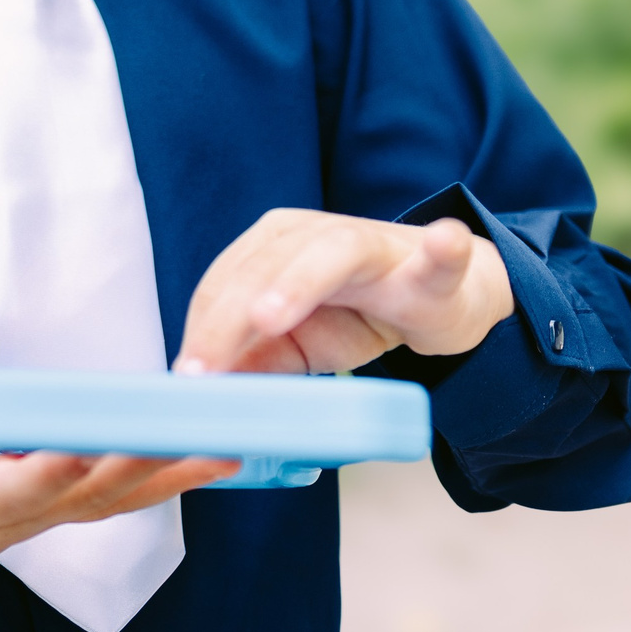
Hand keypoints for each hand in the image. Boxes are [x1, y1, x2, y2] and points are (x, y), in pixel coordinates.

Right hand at [0, 366, 237, 610]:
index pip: (23, 483)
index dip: (59, 464)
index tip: (97, 442)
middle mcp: (14, 514)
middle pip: (93, 489)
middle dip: (147, 461)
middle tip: (207, 432)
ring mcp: (35, 516)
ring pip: (115, 497)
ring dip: (172, 473)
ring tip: (233, 444)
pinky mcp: (44, 508)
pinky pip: (113, 494)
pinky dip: (158, 476)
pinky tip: (202, 455)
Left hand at [176, 208, 515, 375]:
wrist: (435, 300)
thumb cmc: (356, 315)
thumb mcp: (293, 347)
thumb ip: (250, 363)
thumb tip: (200, 398)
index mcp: (272, 248)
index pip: (224, 285)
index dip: (202, 332)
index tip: (186, 380)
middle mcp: (314, 234)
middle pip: (262, 269)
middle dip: (229, 320)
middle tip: (206, 368)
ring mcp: (374, 242)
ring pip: (331, 253)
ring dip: (296, 284)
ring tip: (268, 318)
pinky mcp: (431, 262)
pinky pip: (438, 254)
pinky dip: (442, 250)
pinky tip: (444, 244)